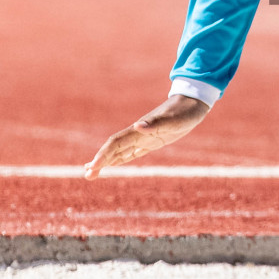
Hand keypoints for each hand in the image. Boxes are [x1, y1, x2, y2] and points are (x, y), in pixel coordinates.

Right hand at [83, 94, 209, 178]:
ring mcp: (143, 137)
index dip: (103, 155)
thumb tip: (137, 126)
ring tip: (92, 173)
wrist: (192, 103)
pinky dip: (120, 159)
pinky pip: (131, 152)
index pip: (115, 143)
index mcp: (139, 129)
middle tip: (87, 176)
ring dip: (106, 162)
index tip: (93, 167)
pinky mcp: (151, 141)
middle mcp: (138, 133)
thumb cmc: (183, 111)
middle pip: (113, 149)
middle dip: (99, 162)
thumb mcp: (173, 119)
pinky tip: (113, 165)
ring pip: (119, 152)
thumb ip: (155, 123)